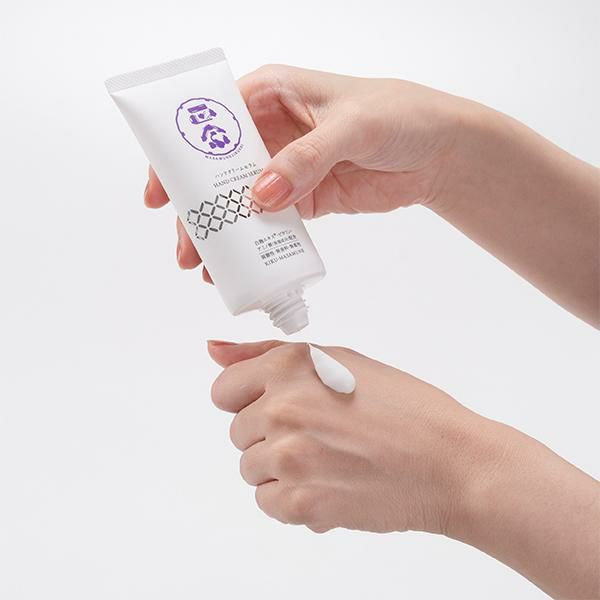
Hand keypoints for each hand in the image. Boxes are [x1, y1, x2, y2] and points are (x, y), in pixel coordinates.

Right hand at [144, 65, 469, 274]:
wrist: (436, 152)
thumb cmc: (399, 116)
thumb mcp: (352, 126)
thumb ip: (307, 158)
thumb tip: (260, 196)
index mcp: (272, 95)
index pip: (211, 122)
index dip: (179, 156)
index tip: (161, 192)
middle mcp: (270, 132)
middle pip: (217, 170)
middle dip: (196, 207)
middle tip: (185, 245)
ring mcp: (285, 169)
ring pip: (238, 201)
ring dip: (219, 231)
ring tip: (204, 265)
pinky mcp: (303, 199)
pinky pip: (268, 224)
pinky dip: (251, 244)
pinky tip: (236, 265)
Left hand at [208, 339, 599, 597]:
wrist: (450, 463)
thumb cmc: (405, 408)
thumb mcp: (339, 360)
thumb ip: (267, 355)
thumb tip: (212, 350)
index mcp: (289, 366)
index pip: (224, 391)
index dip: (250, 399)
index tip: (277, 406)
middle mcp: (281, 408)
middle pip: (237, 432)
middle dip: (269, 433)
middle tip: (320, 434)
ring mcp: (288, 458)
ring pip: (250, 468)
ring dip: (280, 468)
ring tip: (328, 460)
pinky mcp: (300, 504)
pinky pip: (267, 502)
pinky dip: (291, 499)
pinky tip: (330, 484)